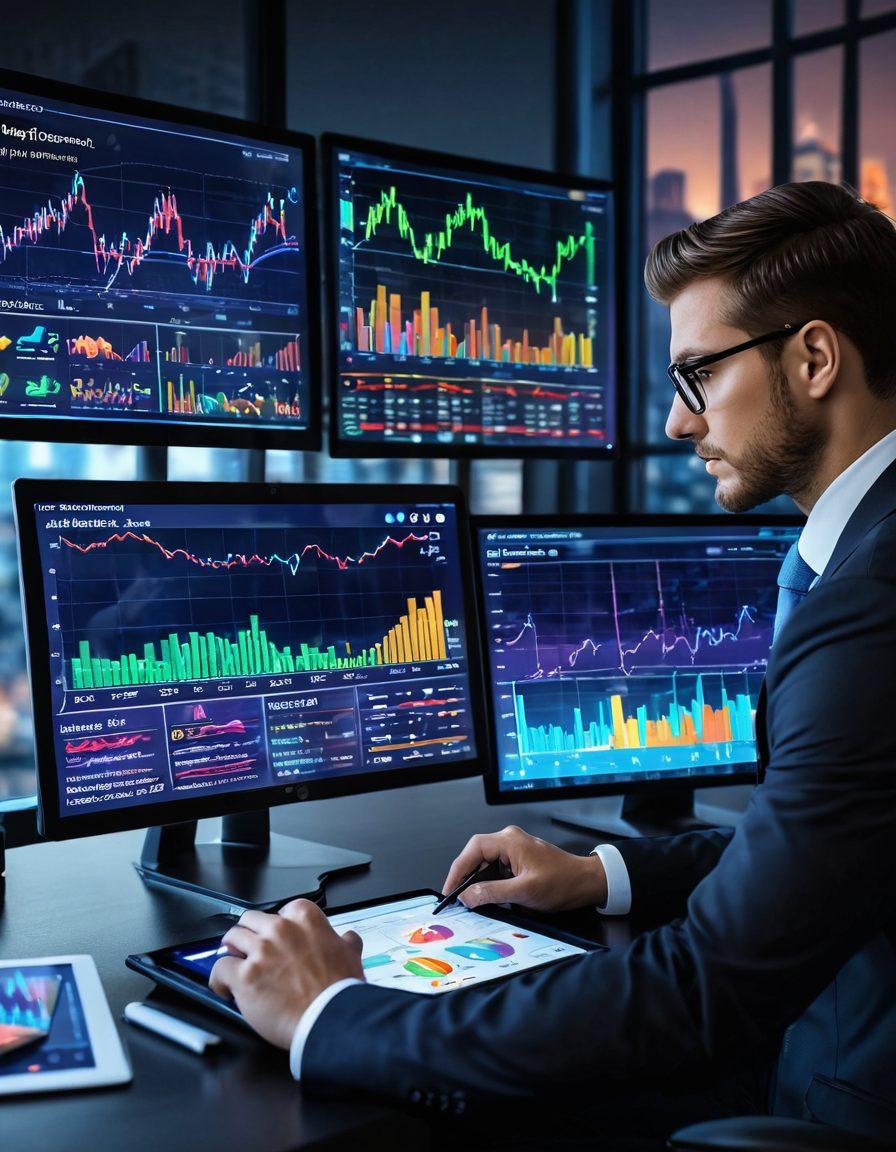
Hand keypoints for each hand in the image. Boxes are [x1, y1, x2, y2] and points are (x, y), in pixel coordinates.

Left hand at [209, 899, 363, 1048]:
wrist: (329, 1018)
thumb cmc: (338, 991)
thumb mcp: (351, 956)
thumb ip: (346, 943)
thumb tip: (348, 939)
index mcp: (305, 918)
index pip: (281, 910)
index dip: (277, 926)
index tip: (277, 938)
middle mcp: (280, 929)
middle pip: (250, 920)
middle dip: (249, 934)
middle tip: (251, 949)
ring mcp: (260, 951)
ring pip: (231, 939)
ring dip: (232, 952)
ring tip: (234, 965)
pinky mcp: (244, 976)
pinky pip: (219, 969)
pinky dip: (219, 979)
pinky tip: (225, 988)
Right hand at [442, 825, 606, 912]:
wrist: (586, 883)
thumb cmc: (562, 882)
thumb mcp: (524, 892)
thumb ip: (492, 893)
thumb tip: (467, 896)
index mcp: (510, 840)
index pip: (473, 849)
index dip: (458, 869)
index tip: (450, 889)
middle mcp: (510, 840)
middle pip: (477, 855)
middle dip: (465, 877)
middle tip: (456, 897)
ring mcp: (514, 849)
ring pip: (486, 863)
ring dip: (477, 881)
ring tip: (470, 900)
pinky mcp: (519, 860)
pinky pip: (496, 868)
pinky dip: (489, 882)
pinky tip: (487, 897)